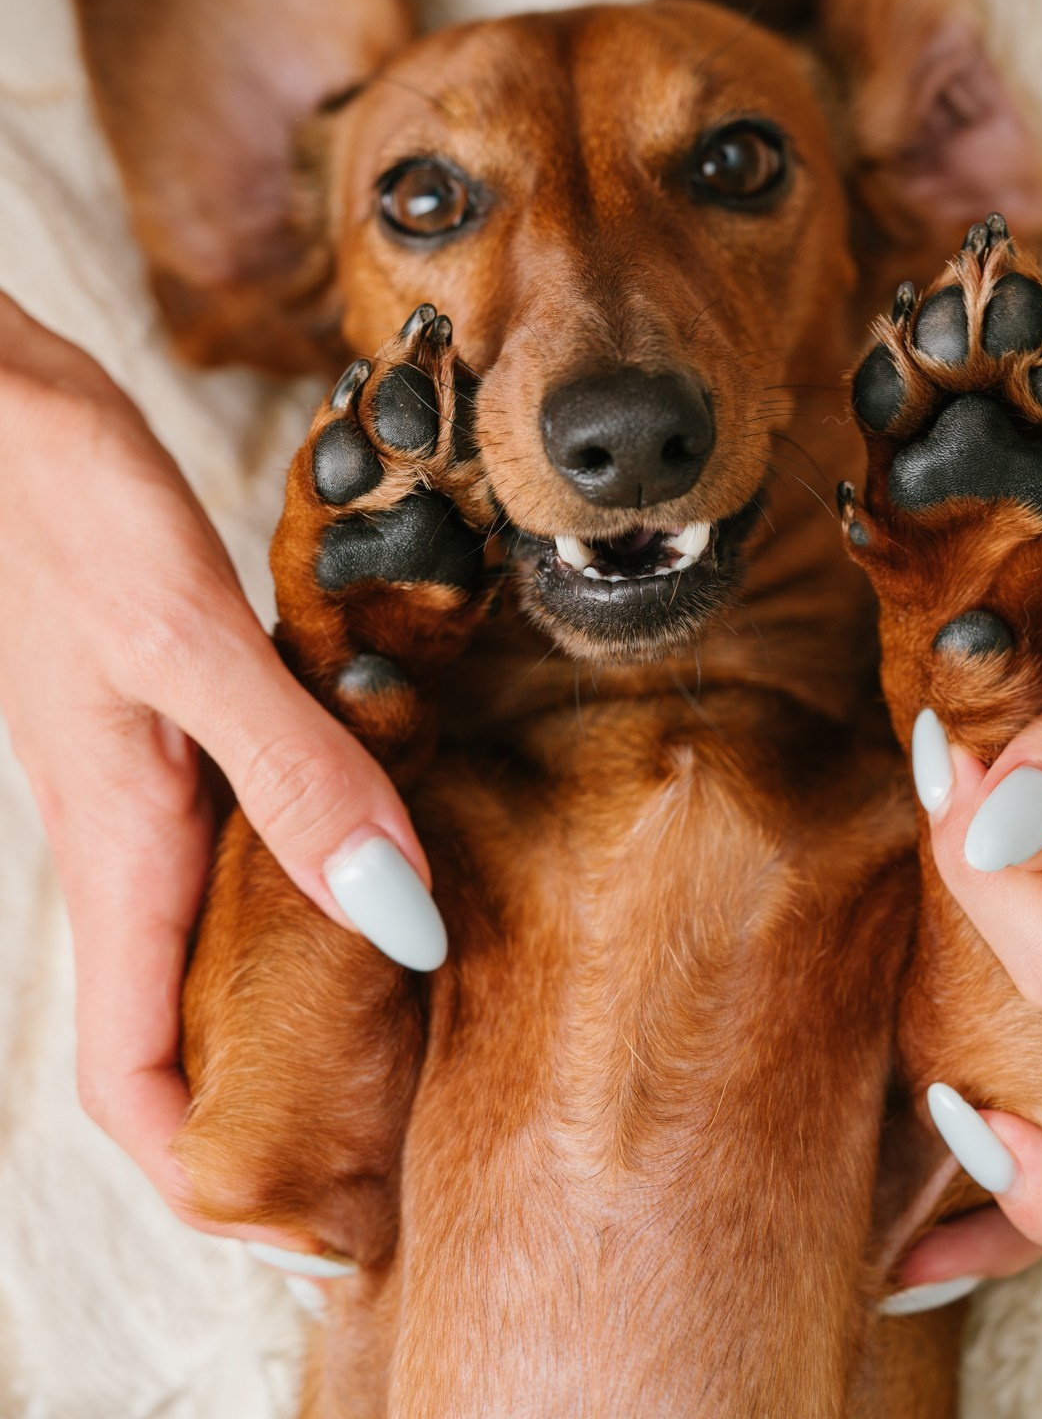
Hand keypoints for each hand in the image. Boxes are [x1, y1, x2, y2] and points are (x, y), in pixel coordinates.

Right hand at [0, 293, 435, 1246]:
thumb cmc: (66, 509)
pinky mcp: (180, 734)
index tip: (301, 1228)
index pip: (132, 1077)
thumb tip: (403, 919)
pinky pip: (240, 856)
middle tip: (384, 1159)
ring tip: (402, 1051)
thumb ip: (296, 778)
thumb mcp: (193, 644)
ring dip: (295, 1015)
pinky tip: (378, 873)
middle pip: (187, 1036)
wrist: (5, 412)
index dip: (203, 1176)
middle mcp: (134, 844)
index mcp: (122, 852)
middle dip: (267, 1118)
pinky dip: (306, 894)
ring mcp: (153, 792)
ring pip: (215, 952)